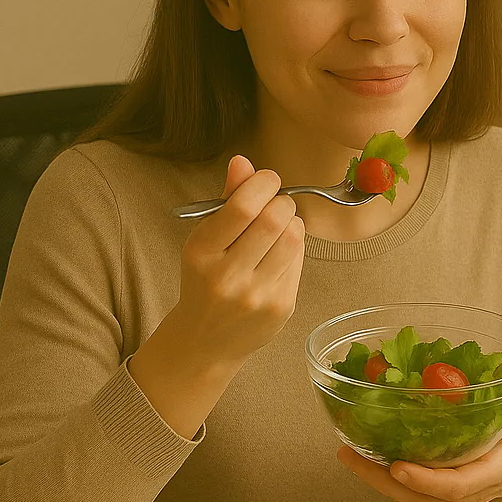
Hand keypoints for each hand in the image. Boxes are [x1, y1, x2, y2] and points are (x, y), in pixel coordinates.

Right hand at [172, 154, 305, 371]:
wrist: (206, 340)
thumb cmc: (204, 281)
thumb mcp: (204, 239)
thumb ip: (226, 200)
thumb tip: (243, 161)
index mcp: (201, 253)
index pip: (243, 206)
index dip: (263, 183)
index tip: (267, 180)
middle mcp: (227, 277)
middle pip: (274, 219)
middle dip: (282, 202)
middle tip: (276, 205)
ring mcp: (256, 295)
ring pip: (294, 238)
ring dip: (292, 223)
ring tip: (278, 229)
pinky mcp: (280, 307)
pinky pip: (300, 260)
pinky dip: (295, 248)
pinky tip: (279, 254)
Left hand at [337, 376, 501, 501]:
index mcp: (492, 473)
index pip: (455, 487)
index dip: (426, 480)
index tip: (398, 467)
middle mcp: (468, 492)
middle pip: (420, 498)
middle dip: (382, 481)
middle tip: (351, 456)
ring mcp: (451, 496)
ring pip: (409, 498)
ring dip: (375, 479)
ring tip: (346, 453)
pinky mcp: (438, 491)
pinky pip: (408, 491)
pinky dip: (382, 476)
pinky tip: (360, 454)